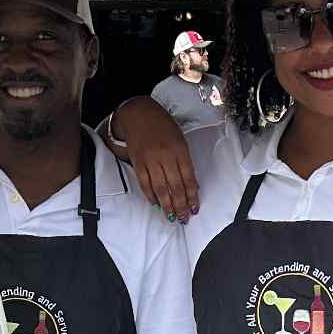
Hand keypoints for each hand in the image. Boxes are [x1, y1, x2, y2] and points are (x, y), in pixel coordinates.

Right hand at [117, 97, 198, 220]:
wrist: (139, 115)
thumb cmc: (163, 126)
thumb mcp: (180, 140)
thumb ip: (185, 162)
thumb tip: (191, 186)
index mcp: (179, 150)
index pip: (188, 179)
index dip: (192, 196)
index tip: (194, 208)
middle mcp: (165, 156)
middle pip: (175, 187)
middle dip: (180, 205)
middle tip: (183, 218)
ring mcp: (150, 160)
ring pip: (160, 188)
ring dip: (166, 205)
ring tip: (171, 216)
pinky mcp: (138, 163)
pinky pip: (145, 184)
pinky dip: (151, 196)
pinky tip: (156, 204)